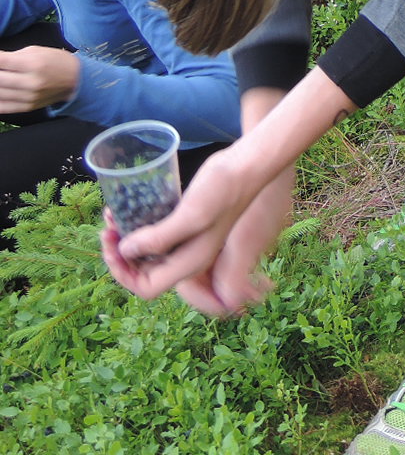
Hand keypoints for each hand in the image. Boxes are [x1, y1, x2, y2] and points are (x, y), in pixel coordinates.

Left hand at [0, 45, 79, 111]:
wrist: (77, 80)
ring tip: (1, 80)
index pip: (1, 61)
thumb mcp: (35, 51)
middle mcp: (31, 82)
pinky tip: (0, 91)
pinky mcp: (28, 107)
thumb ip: (11, 56)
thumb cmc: (56, 61)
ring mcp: (29, 97)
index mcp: (34, 64)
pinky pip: (2, 107)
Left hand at [102, 147, 289, 315]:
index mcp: (190, 263)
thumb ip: (161, 237)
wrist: (246, 166)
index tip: (113, 246)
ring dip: (125, 241)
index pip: (146, 288)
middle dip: (120, 256)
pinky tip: (128, 208)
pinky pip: (155, 236)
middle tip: (108, 230)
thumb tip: (126, 251)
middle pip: (143, 273)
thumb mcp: (192, 214)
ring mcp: (187, 242)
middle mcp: (187, 258)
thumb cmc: (224, 189)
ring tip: (113, 216)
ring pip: (146, 254)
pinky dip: (138, 227)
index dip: (123, 274)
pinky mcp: (185, 225)